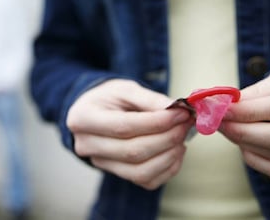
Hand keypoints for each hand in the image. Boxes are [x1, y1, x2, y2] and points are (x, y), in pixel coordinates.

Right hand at [66, 79, 191, 189]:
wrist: (95, 112)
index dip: (156, 122)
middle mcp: (87, 145)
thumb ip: (149, 98)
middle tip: (186, 123)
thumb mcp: (125, 89)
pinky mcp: (116, 174)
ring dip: (169, 155)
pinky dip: (168, 168)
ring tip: (182, 136)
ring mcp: (100, 164)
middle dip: (166, 138)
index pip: (124, 127)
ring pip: (140, 171)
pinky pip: (145, 181)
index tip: (180, 113)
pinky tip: (175, 150)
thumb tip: (176, 109)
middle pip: (133, 151)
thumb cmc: (109, 98)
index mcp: (83, 119)